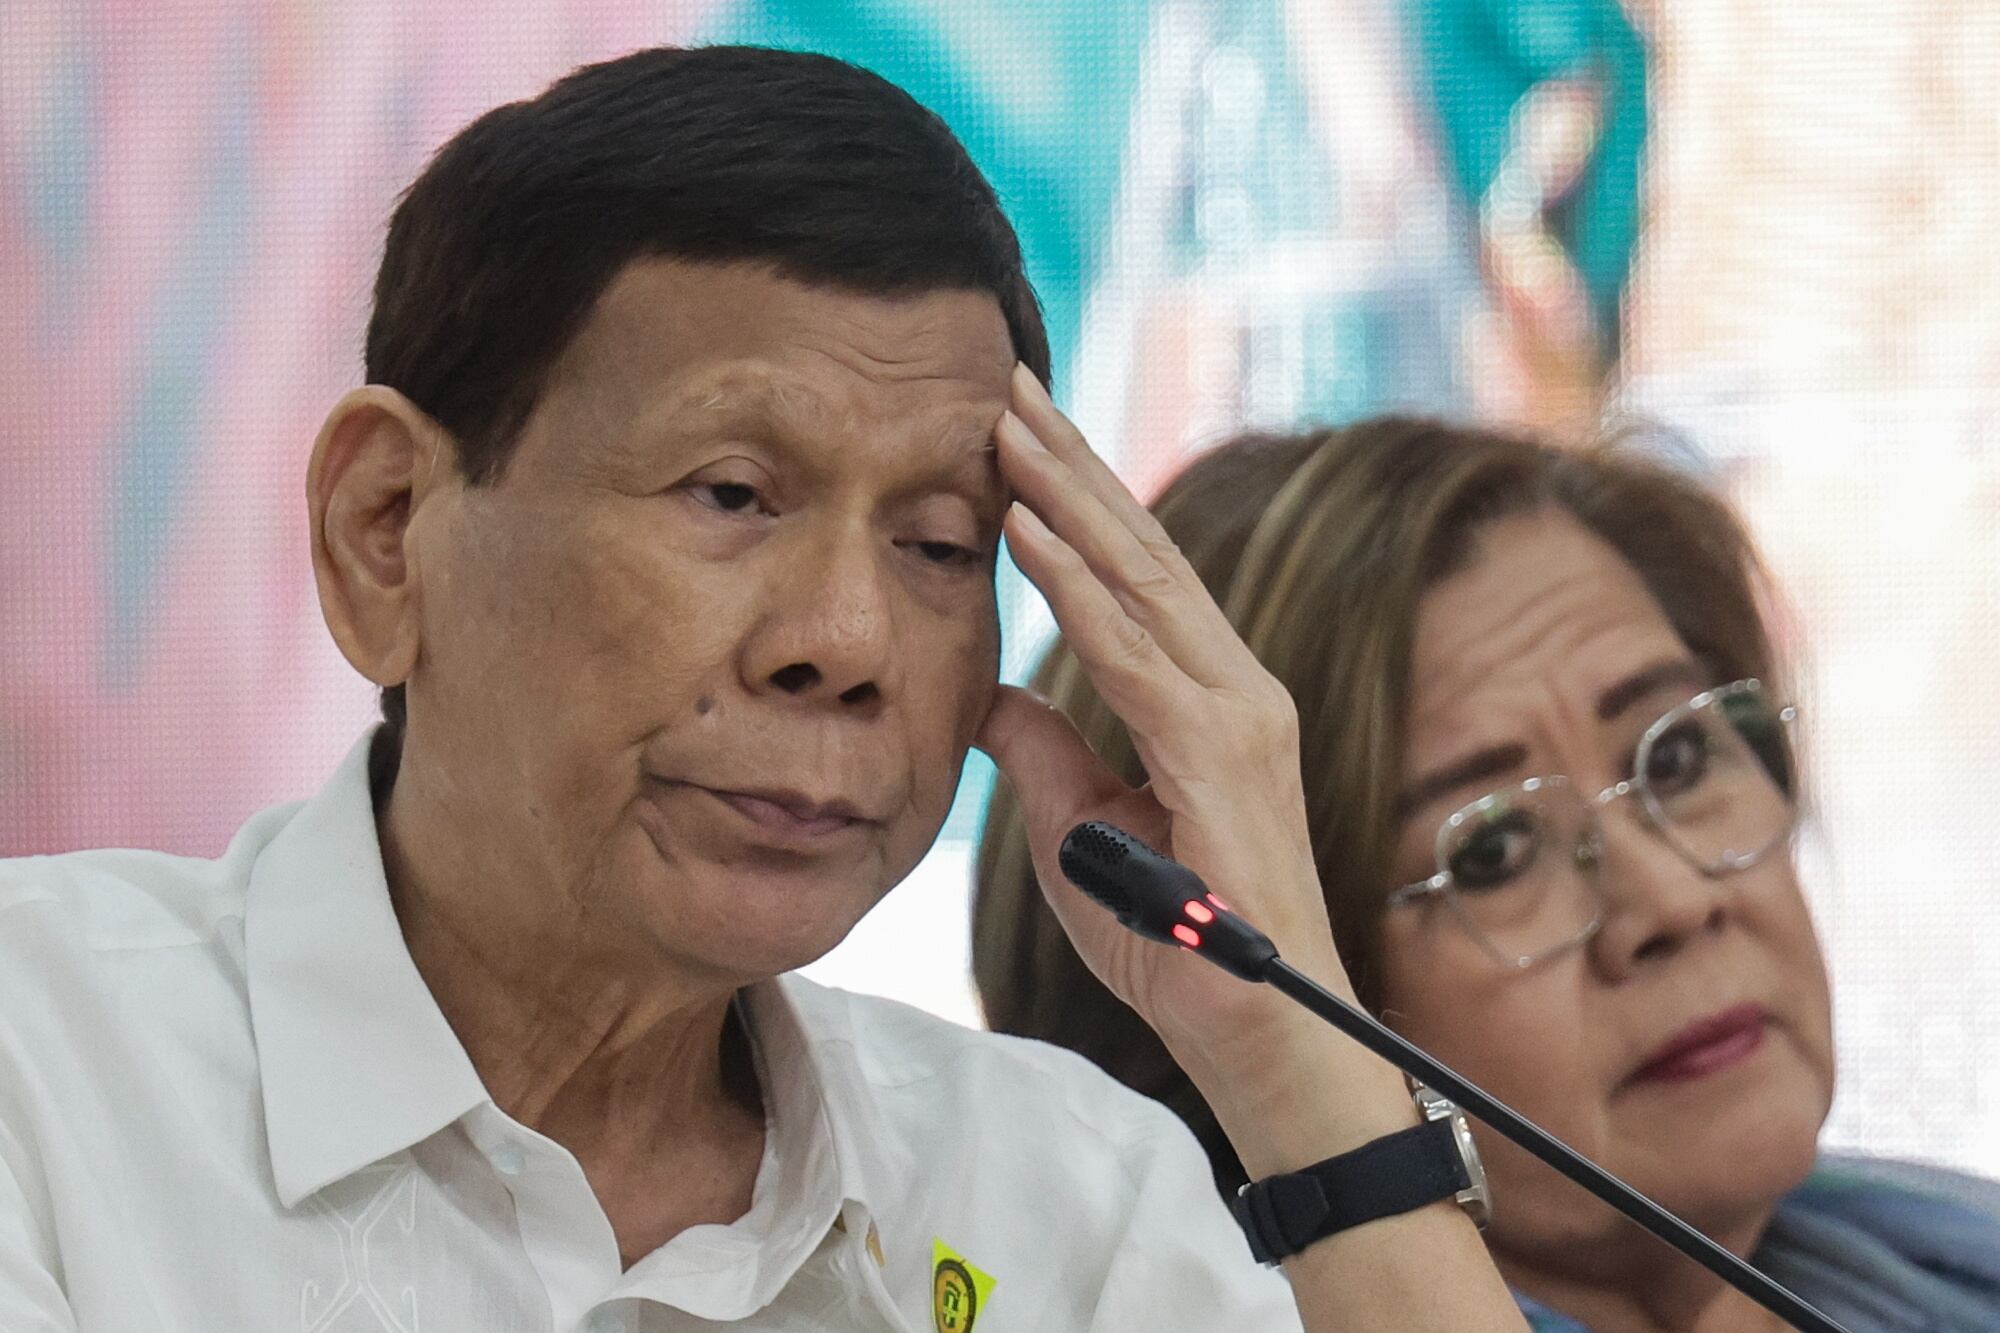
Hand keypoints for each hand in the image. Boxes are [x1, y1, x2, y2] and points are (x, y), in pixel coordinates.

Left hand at [977, 365, 1351, 1087]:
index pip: (1131, 574)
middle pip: (1142, 549)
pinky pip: (1132, 655)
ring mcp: (1236, 714)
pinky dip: (1074, 587)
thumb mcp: (1081, 825)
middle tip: (1008, 382)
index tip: (1009, 431)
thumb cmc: (1174, 936)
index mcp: (1204, 695)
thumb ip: (1047, 749)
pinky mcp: (1221, 755)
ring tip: (1004, 424)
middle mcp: (1232, 685)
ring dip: (1068, 496)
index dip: (1071, 497)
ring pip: (1142, 579)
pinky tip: (1023, 529)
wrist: (1254, 1033)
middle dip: (1070, 462)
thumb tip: (992, 691)